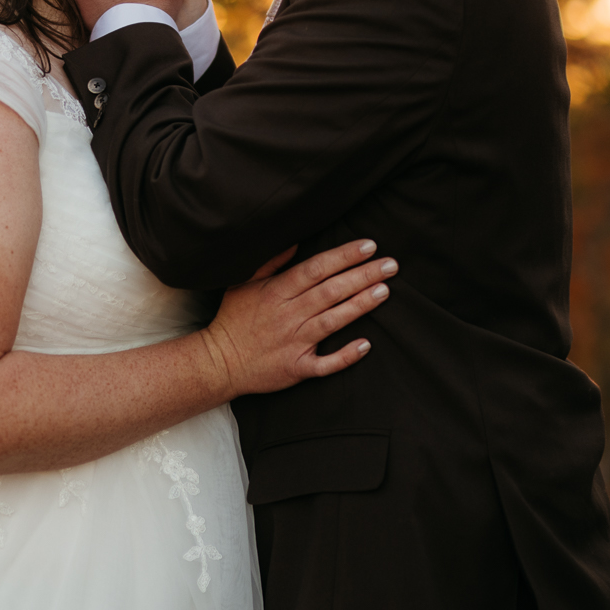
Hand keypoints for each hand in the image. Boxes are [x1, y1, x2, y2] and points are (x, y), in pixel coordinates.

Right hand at [198, 240, 393, 397]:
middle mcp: (288, 315)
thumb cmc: (234, 320)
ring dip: (360, 306)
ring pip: (332, 321)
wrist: (219, 362)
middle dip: (362, 276)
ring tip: (385, 291)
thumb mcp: (244, 284)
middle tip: (390, 265)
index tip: (368, 246)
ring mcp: (293, 342)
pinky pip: (325, 363)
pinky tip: (366, 345)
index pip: (316, 268)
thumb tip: (296, 242)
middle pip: (331, 291)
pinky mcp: (296, 368)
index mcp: (277, 292)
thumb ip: (271, 262)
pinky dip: (345, 355)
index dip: (343, 256)